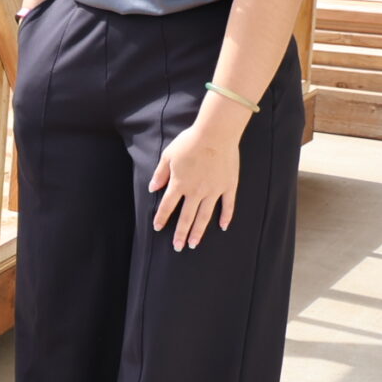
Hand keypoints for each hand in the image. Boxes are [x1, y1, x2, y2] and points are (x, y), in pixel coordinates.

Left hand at [149, 114, 243, 249]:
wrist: (216, 134)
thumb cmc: (190, 142)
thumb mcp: (168, 155)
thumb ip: (160, 174)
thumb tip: (153, 188)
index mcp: (179, 184)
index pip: (167, 206)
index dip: (161, 218)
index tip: (158, 228)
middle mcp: (196, 191)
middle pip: (186, 217)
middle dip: (180, 233)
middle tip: (178, 247)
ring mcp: (214, 190)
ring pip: (204, 216)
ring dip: (198, 231)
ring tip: (194, 244)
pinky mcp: (228, 186)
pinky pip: (227, 205)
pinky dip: (225, 217)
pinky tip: (222, 227)